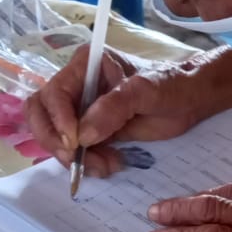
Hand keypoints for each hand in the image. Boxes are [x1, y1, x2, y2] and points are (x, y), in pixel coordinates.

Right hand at [25, 48, 212, 176]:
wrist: (189, 100)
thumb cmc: (170, 86)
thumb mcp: (146, 91)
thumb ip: (115, 107)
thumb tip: (83, 134)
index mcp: (85, 65)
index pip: (53, 93)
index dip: (58, 120)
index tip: (75, 142)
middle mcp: (76, 86)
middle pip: (41, 115)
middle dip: (56, 141)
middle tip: (77, 160)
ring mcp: (81, 110)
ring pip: (54, 136)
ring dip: (73, 157)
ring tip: (105, 165)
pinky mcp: (90, 131)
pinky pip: (74, 150)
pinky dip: (86, 162)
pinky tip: (109, 164)